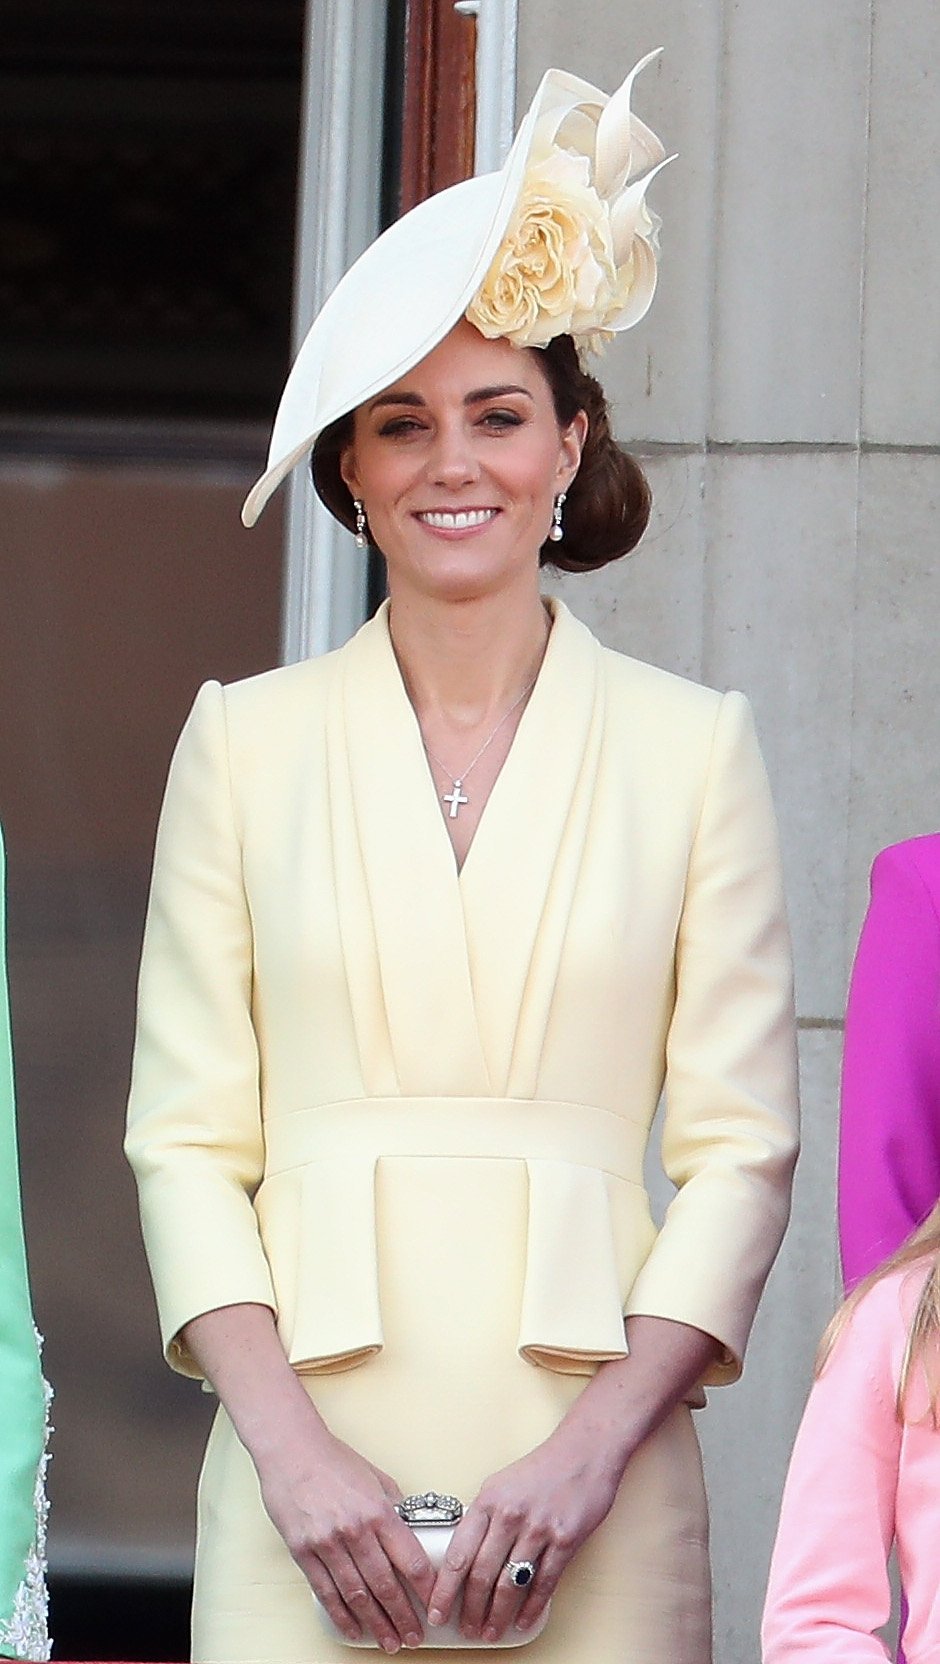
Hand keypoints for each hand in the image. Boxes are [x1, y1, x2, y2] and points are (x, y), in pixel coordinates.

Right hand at [258, 1430, 434, 1652]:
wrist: (292, 1450)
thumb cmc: (334, 1460)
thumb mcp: (376, 1478)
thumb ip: (394, 1508)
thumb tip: (410, 1533)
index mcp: (379, 1511)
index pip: (411, 1560)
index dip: (426, 1589)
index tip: (434, 1606)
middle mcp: (356, 1530)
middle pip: (386, 1585)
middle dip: (404, 1617)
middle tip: (413, 1637)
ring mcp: (328, 1543)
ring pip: (358, 1595)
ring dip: (376, 1623)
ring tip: (390, 1641)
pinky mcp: (304, 1552)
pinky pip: (327, 1592)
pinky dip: (342, 1615)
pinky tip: (355, 1628)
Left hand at [427, 1425, 624, 1643]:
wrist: (585, 1451)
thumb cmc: (542, 1469)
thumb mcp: (501, 1485)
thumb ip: (483, 1518)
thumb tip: (466, 1556)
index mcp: (488, 1501)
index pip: (458, 1554)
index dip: (444, 1590)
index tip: (437, 1611)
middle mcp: (510, 1516)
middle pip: (481, 1575)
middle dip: (470, 1610)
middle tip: (467, 1629)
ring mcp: (538, 1529)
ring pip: (510, 1584)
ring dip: (498, 1615)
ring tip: (491, 1631)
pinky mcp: (566, 1540)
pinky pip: (544, 1583)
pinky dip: (531, 1608)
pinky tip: (522, 1621)